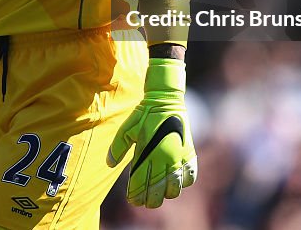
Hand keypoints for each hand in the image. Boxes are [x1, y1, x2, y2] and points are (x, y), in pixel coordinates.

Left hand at [107, 58, 197, 207]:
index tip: (133, 200)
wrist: (165, 99)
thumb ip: (117, 147)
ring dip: (167, 193)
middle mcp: (164, 157)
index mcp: (147, 152)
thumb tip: (109, 164)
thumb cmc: (144, 114)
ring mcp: (178, 156)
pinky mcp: (189, 152)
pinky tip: (177, 181)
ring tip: (161, 193)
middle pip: (158, 190)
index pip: (140, 183)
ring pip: (175, 187)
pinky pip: (190, 176)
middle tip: (146, 201)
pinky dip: (184, 182)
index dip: (136, 195)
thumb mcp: (127, 129)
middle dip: (151, 200)